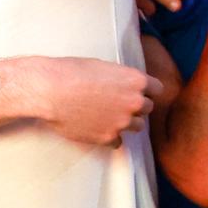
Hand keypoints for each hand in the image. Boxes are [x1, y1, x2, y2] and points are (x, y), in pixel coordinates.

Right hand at [42, 58, 161, 144]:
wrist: (49, 91)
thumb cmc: (70, 72)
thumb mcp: (101, 67)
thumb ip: (120, 79)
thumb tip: (123, 87)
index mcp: (135, 81)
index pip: (158, 89)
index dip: (147, 90)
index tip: (138, 91)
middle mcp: (134, 103)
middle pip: (148, 108)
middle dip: (135, 106)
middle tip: (117, 102)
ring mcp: (122, 123)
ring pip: (137, 126)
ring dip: (126, 122)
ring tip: (107, 115)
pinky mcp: (108, 138)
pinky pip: (118, 141)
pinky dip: (110, 136)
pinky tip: (96, 127)